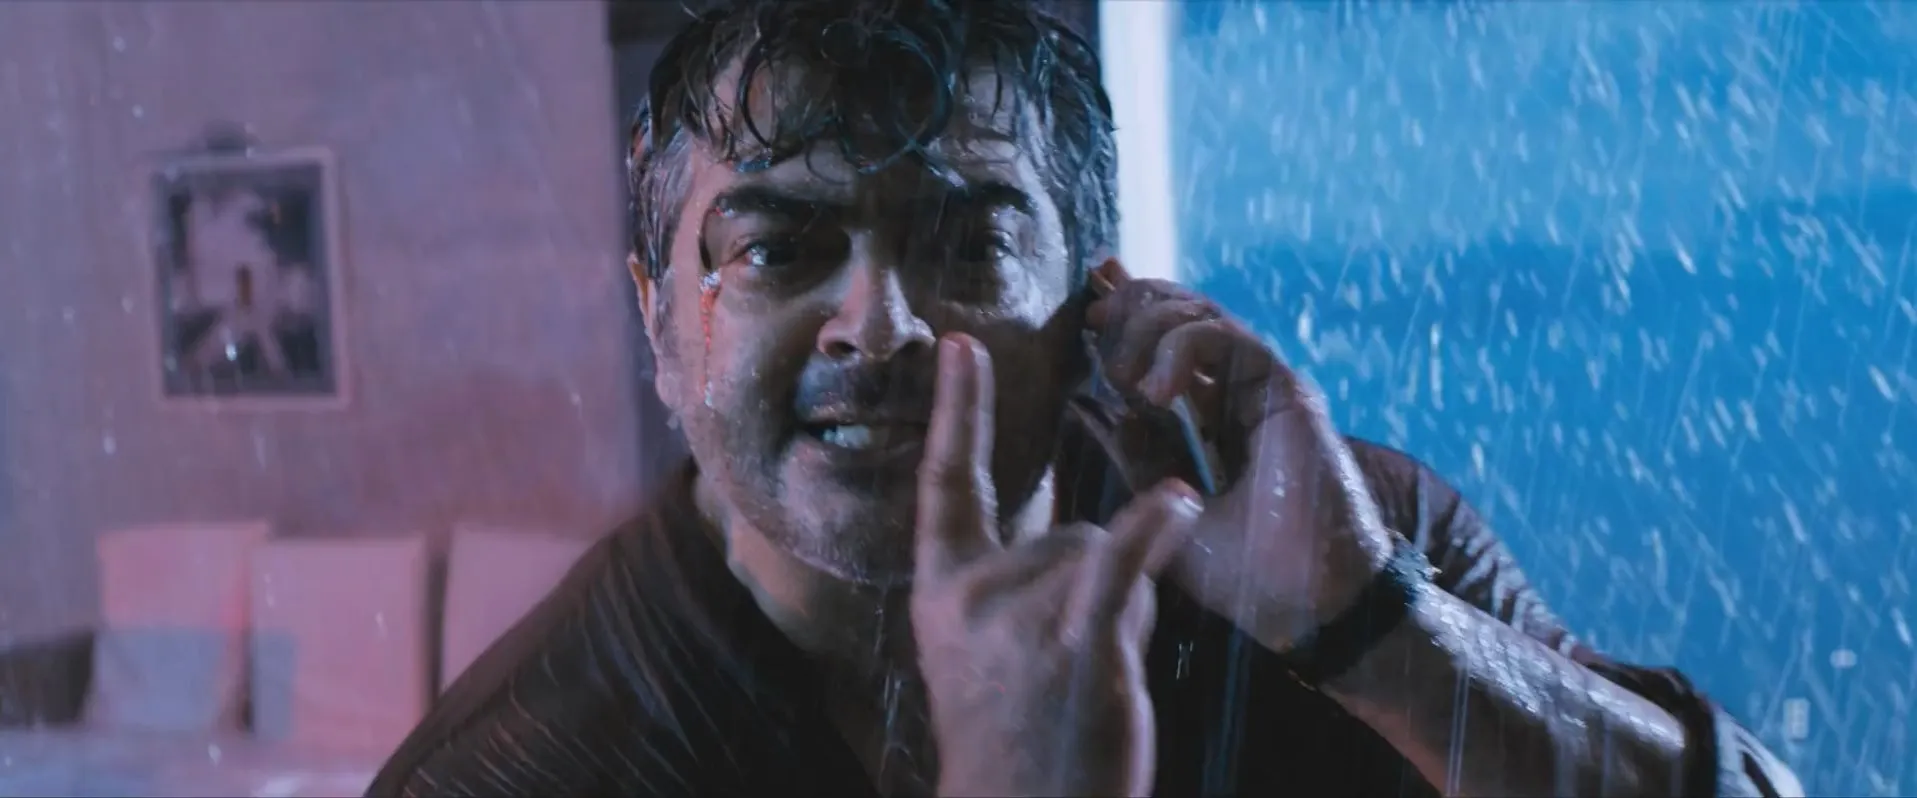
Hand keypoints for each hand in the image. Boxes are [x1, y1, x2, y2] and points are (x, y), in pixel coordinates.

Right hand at [912, 333, 1199, 797]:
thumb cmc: (1011, 741)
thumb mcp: (975, 655)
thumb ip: (1004, 588)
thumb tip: (1080, 541)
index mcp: (942, 590)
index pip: (947, 482)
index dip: (959, 412)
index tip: (959, 344)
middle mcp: (974, 592)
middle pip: (1070, 532)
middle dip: (1098, 583)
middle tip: (1074, 663)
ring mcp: (1024, 613)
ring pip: (1107, 554)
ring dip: (1129, 607)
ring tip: (1099, 678)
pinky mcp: (1078, 638)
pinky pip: (1121, 561)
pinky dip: (1153, 529)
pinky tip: (1177, 502)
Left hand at [1084, 261, 1394, 651]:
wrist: (1306, 606)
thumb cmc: (1246, 574)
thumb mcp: (1166, 507)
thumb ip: (1134, 456)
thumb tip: (1088, 408)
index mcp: (1214, 418)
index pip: (1168, 346)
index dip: (1131, 314)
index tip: (1088, 308)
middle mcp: (1239, 395)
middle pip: (1183, 314)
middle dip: (1133, 303)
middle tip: (1094, 316)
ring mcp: (1263, 390)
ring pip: (1200, 314)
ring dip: (1148, 326)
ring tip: (1123, 373)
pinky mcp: (1284, 390)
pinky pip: (1224, 338)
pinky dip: (1181, 349)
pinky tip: (1155, 392)